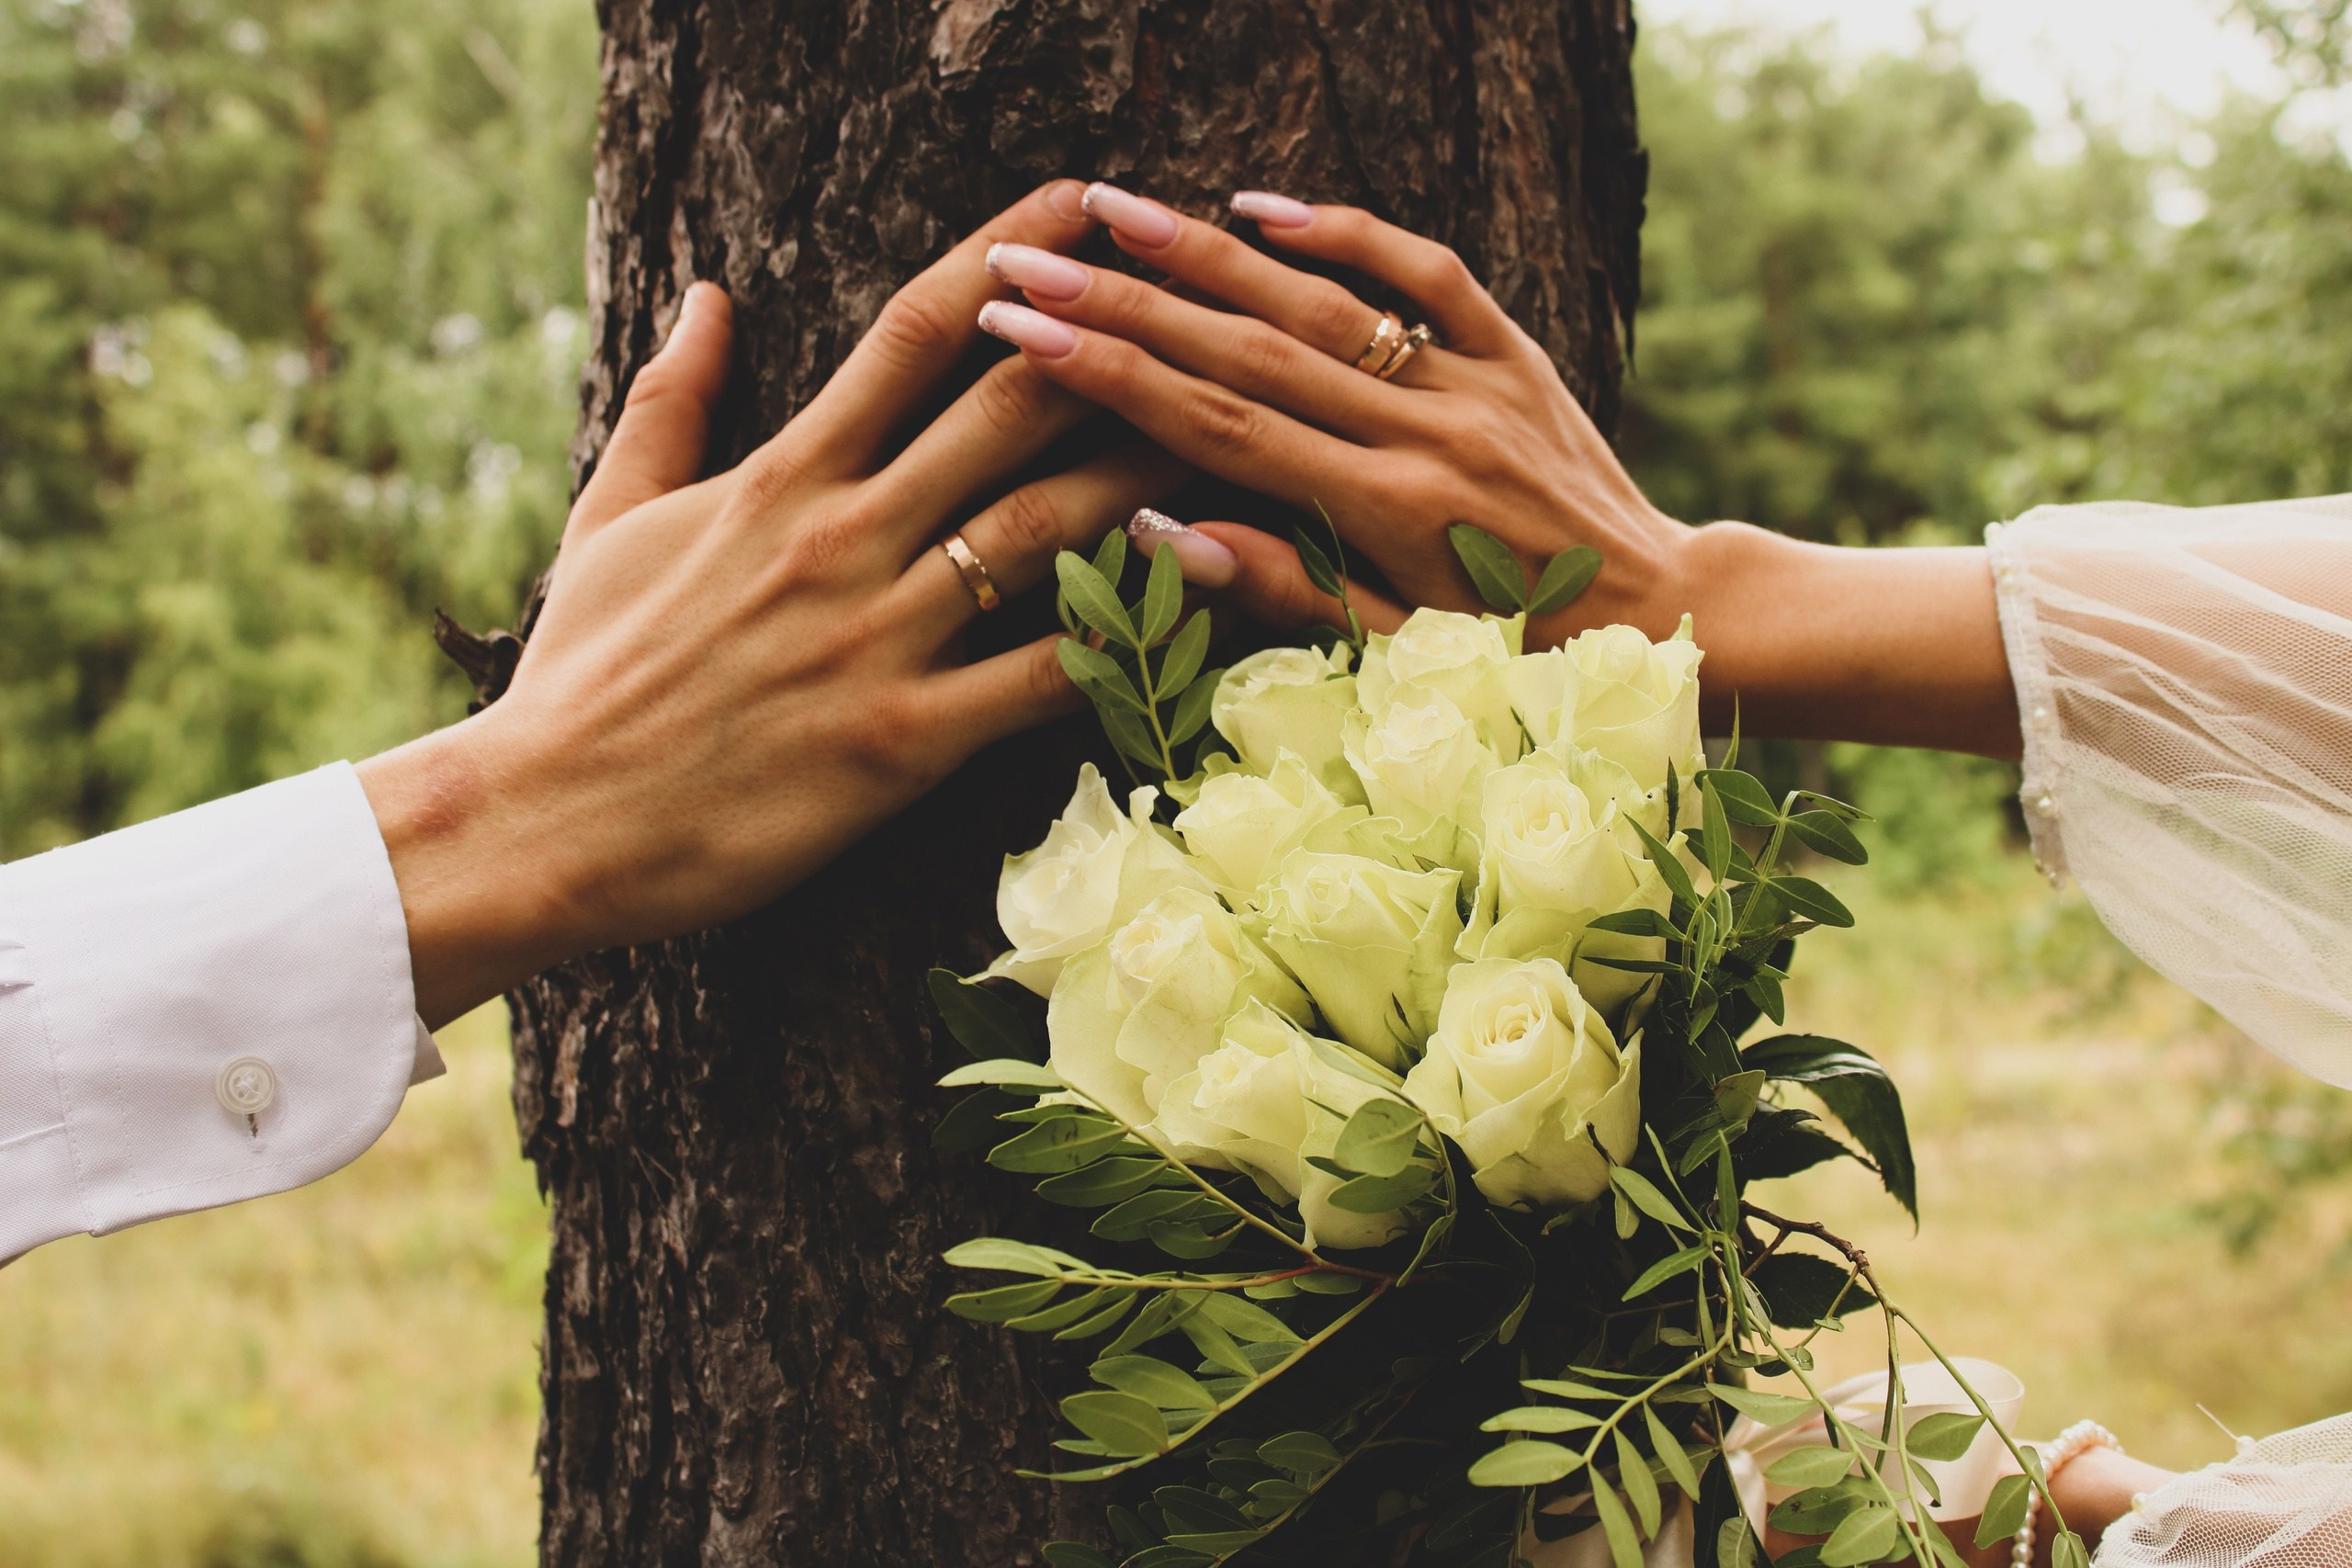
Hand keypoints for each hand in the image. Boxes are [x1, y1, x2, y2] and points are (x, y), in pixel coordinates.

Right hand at [359, 182, 1182, 1027]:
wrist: (543, 820)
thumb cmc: (581, 674)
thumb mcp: (611, 516)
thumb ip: (671, 400)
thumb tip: (708, 292)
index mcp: (782, 474)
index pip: (915, 329)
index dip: (1013, 251)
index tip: (1085, 203)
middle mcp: (842, 536)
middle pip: (1009, 410)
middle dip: (1115, 349)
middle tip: (1205, 310)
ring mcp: (876, 636)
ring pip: (1043, 530)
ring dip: (1147, 476)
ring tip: (1237, 443)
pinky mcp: (900, 741)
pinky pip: (1039, 682)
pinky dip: (1127, 644)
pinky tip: (1200, 613)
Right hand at [973, 184, 1688, 643]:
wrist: (1672, 616)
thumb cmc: (1520, 657)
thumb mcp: (1400, 655)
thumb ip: (1285, 588)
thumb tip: (1156, 529)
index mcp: (1389, 512)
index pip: (1220, 426)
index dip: (1113, 378)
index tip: (1025, 335)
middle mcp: (1426, 430)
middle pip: (1248, 350)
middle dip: (1126, 302)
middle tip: (1028, 262)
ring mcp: (1474, 381)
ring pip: (1323, 299)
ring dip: (1208, 251)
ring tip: (1108, 209)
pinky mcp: (1517, 353)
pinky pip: (1430, 272)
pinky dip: (1350, 230)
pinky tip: (1263, 205)